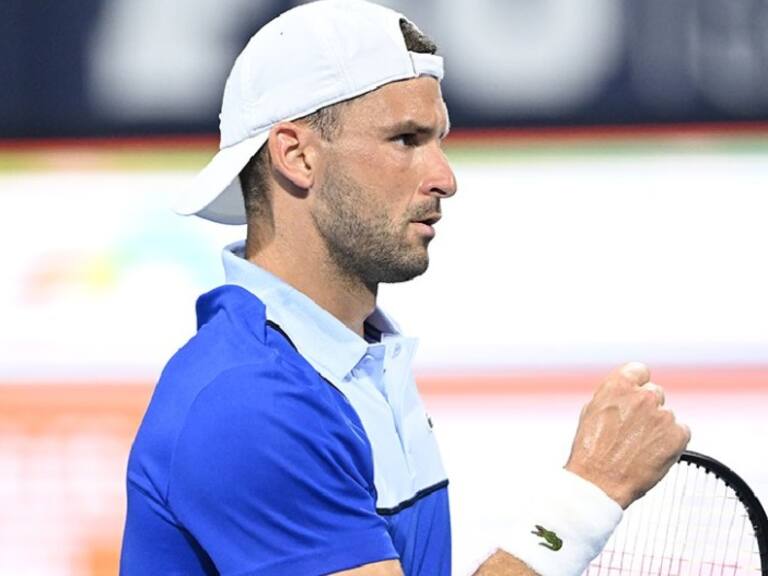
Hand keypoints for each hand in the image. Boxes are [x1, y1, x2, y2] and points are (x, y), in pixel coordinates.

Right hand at [565, 362, 690, 508]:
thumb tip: (624, 395)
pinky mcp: (677, 436)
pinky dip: (671, 442)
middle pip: (655, 392)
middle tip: (634, 428)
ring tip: (639, 446)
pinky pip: (681, 433)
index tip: (636, 393)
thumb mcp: (591, 412)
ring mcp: (663, 416)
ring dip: (658, 427)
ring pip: (667, 415)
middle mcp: (643, 396)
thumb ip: (613, 397)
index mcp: (619, 386)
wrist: (599, 482)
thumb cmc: (591, 451)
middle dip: (647, 408)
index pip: (639, 370)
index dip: (637, 383)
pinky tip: (653, 453)